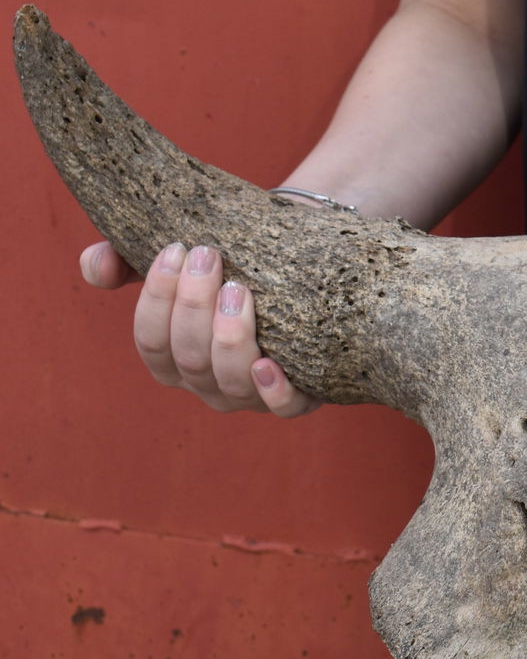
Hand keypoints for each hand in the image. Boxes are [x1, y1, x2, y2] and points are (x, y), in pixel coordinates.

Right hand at [79, 239, 319, 416]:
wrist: (301, 271)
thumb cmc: (229, 271)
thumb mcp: (178, 263)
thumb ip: (125, 260)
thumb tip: (93, 266)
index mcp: (174, 359)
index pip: (151, 342)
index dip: (157, 298)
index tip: (176, 249)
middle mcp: (208, 383)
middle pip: (189, 358)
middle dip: (193, 305)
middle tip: (209, 256)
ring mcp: (251, 393)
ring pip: (230, 381)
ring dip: (229, 337)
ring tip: (239, 290)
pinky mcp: (297, 395)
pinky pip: (285, 408)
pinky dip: (274, 391)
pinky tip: (268, 364)